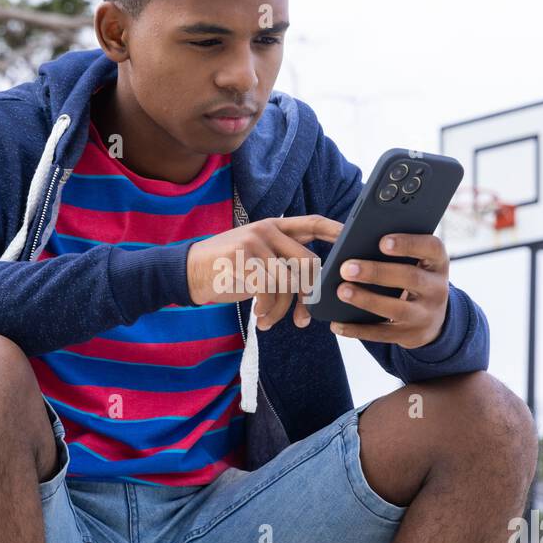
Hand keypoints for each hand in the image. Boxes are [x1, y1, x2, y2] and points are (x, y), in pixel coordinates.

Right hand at [186, 214, 344, 328]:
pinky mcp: (243, 260)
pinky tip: (259, 319)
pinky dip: (268, 311)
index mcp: (274, 226)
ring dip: (282, 310)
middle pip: (309, 262)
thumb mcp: (256, 257)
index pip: (313, 223)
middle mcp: (267, 230)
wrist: (187, 271)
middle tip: (301, 318)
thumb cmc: (226, 269)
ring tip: (269, 320)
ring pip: (290, 282)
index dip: (336, 231)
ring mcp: (255, 243)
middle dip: (309, 295)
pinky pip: (270, 291)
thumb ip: (281, 262)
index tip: (354, 241)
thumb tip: (312, 286)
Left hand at [326, 232, 449, 345]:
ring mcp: (425, 315)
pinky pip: (382, 334)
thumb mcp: (416, 263)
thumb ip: (397, 252)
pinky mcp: (410, 336)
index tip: (382, 241)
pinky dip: (357, 329)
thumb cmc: (413, 278)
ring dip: (367, 300)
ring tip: (341, 290)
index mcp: (437, 263)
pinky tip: (337, 323)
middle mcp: (437, 289)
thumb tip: (356, 242)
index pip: (432, 247)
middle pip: (410, 278)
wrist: (432, 320)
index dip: (408, 243)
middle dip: (377, 272)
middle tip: (346, 268)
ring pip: (397, 308)